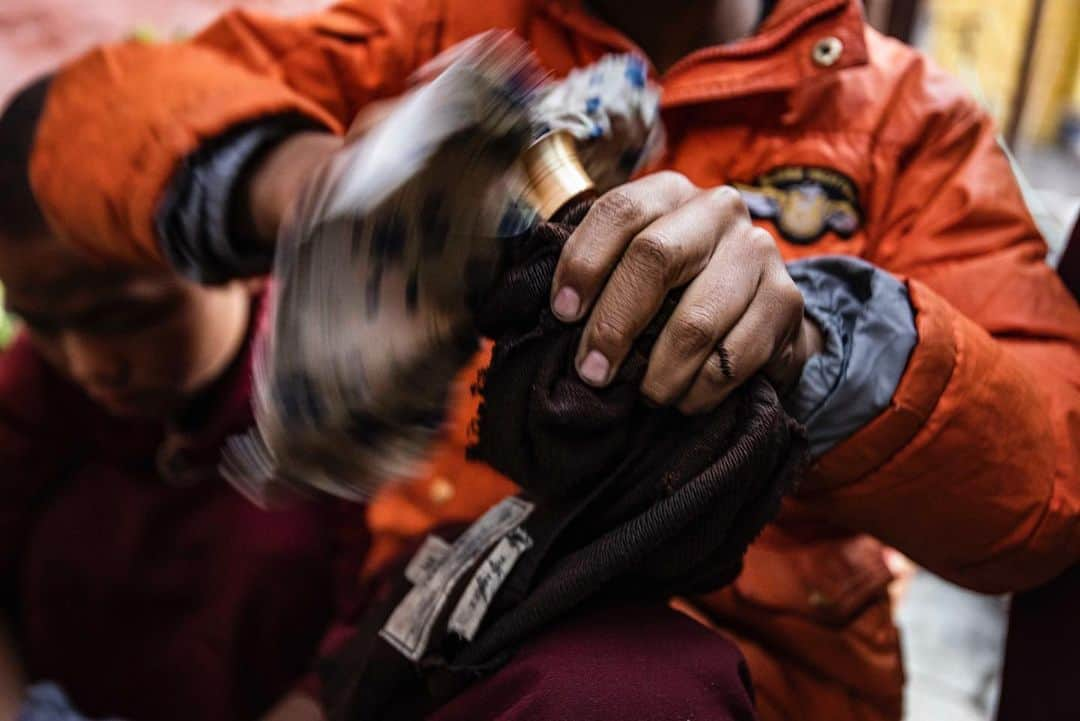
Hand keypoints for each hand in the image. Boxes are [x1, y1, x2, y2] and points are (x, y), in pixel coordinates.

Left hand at [550, 172, 822, 413]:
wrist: (755, 311)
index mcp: (667, 193)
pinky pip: (736, 357)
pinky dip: (701, 391)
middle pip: (655, 258)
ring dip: (660, 373)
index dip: (583, 263)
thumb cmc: (671, 294)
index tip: (561, 315)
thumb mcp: (628, 270)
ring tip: (644, 396)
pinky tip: (685, 400)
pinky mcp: (787, 300)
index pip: (617, 212)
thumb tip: (529, 312)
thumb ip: (589, 278)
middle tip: (593, 373)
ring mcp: (757, 251)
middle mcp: (717, 209)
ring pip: (696, 320)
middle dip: (614, 325)